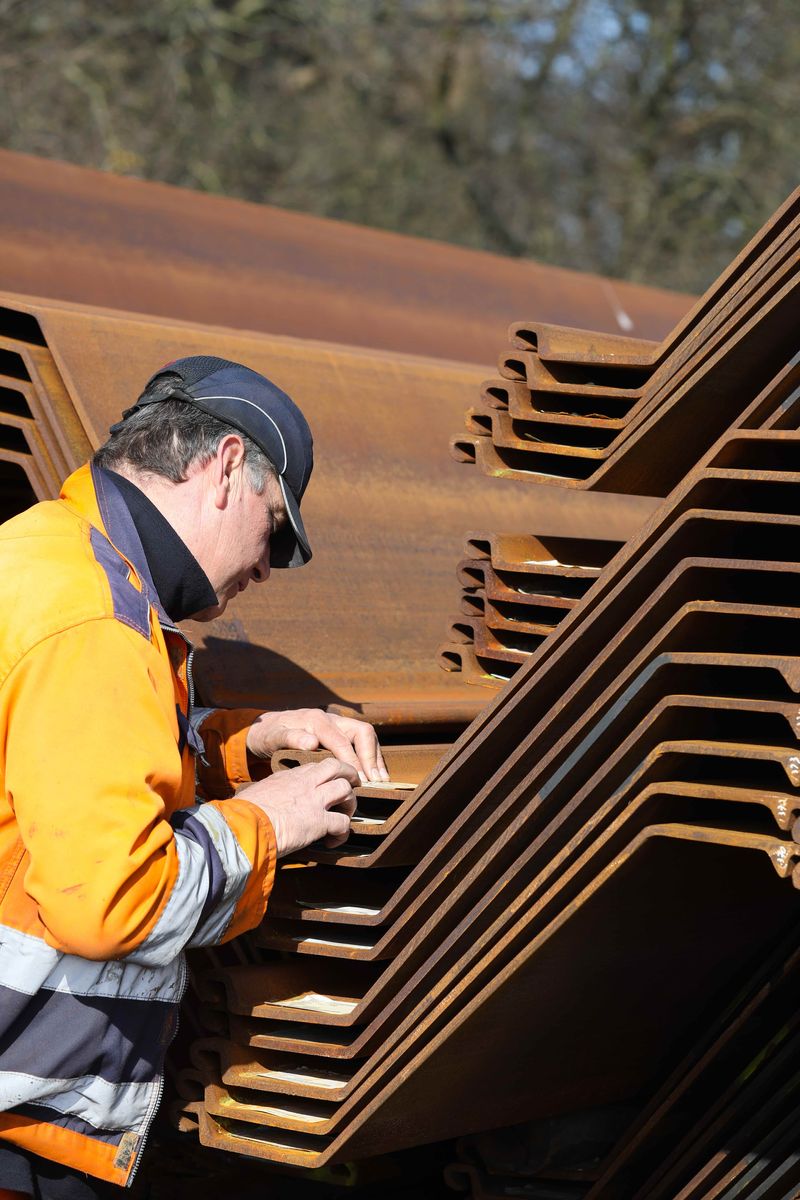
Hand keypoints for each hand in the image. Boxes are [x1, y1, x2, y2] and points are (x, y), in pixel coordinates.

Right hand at [237, 758, 358, 855]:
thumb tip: (265, 803)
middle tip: (353, 786)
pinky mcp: (319, 821)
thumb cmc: (244, 814)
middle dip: (350, 776)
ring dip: (349, 805)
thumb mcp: (258, 794)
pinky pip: (343, 824)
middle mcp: (305, 783)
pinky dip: (342, 833)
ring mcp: (314, 800)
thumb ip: (270, 794)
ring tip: (344, 817)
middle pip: (338, 767)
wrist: (243, 827)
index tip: (326, 784)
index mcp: (289, 776)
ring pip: (346, 791)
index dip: (326, 774)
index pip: (316, 766)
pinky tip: (333, 841)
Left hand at [246, 708, 388, 782]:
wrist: (266, 727)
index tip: (360, 781)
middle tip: (376, 781)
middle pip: (363, 732)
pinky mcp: (340, 732)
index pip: (342, 741)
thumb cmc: (269, 734)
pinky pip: (362, 742)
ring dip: (375, 758)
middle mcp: (332, 719)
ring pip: (366, 736)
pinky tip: (374, 775)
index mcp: (317, 720)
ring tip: (381, 781)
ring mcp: (338, 724)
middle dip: (371, 757)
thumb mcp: (273, 737)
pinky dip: (371, 757)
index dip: (354, 761)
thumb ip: (290, 738)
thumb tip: (310, 742)